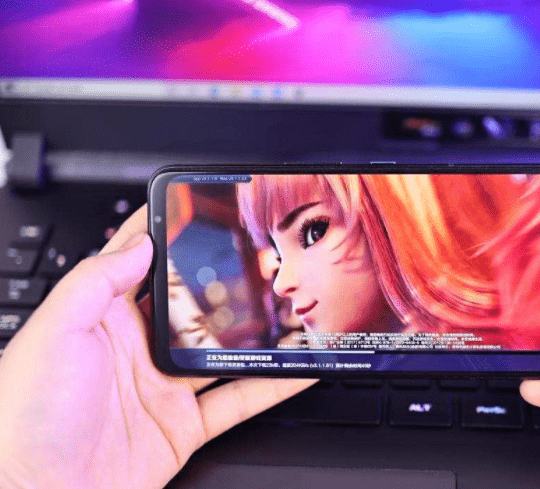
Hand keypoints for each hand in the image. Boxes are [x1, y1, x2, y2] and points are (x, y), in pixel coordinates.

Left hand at [0, 205, 316, 488]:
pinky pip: (237, 400)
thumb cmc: (24, 419)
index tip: (197, 208)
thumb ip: (97, 281)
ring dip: (257, 334)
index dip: (166, 233)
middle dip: (226, 283)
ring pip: (223, 351)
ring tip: (288, 312)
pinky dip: (270, 386)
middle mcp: (136, 349)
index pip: (139, 263)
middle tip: (262, 261)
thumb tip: (140, 244)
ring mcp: (163, 387)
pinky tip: (294, 369)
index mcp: (101, 319)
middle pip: (193, 306)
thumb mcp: (54, 332)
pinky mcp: (183, 425)